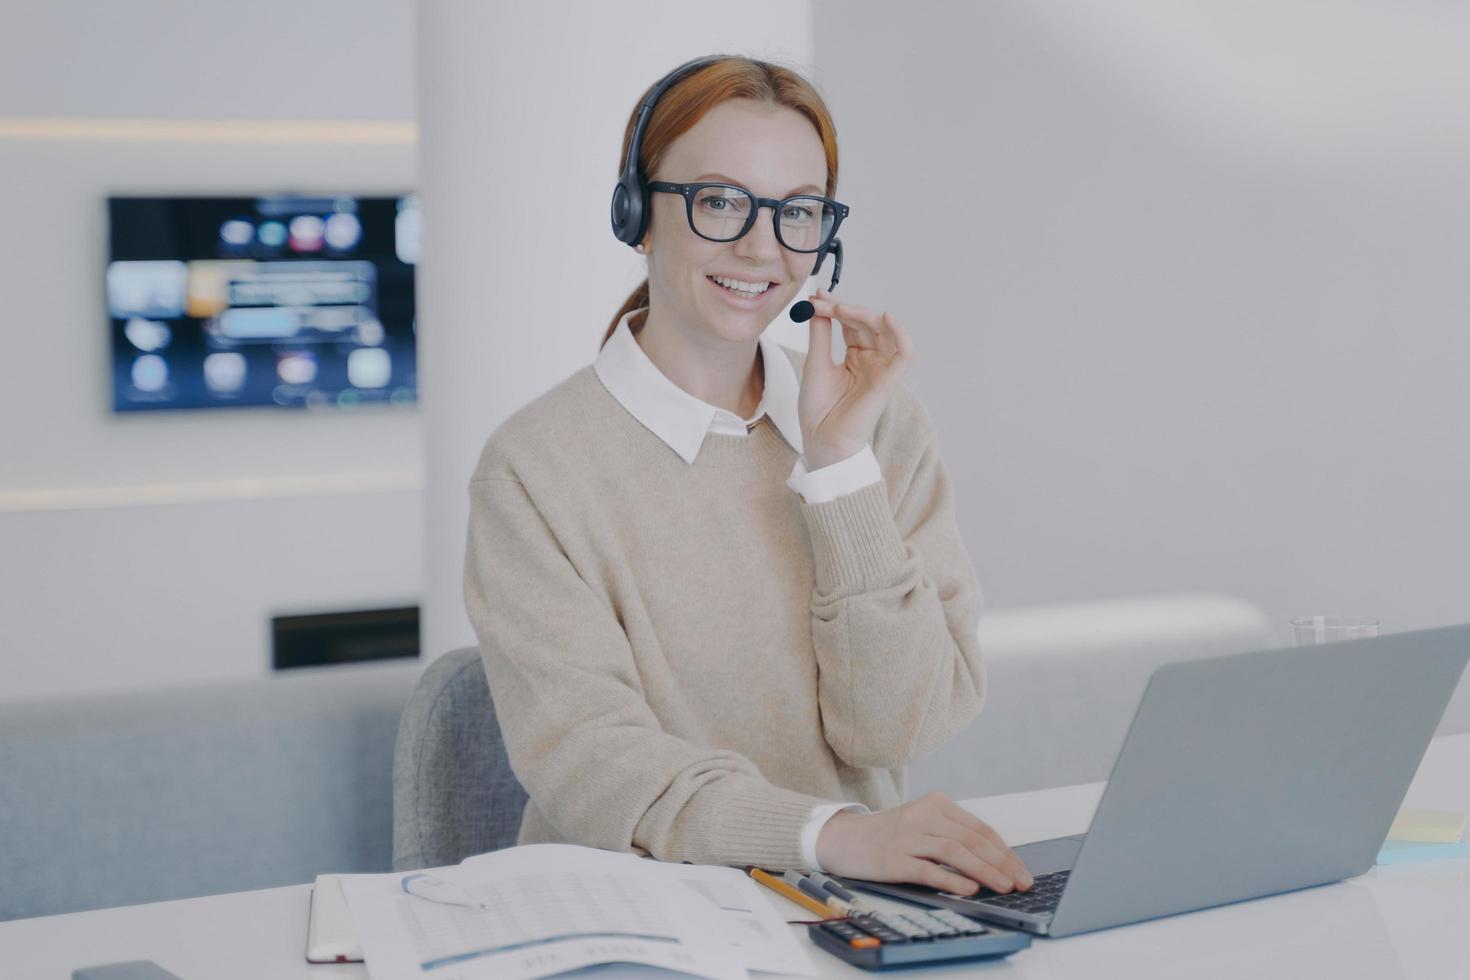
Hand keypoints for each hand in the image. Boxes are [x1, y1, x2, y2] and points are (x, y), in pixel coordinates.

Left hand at [798, 289, 914, 469]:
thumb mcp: (816, 363)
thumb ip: (820, 334)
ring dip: (864, 314)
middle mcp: (871, 360)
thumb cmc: (819, 409)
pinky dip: (901, 334)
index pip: (852, 323)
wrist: (820, 440)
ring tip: (840, 308)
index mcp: (855, 357)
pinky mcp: (888, 381)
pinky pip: (905, 354)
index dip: (836, 307)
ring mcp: (881, 369)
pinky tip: (886, 317)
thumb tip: (817, 305)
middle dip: (845, 307)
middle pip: (868, 323)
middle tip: (822, 301)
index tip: (815, 297)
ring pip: (885, 331)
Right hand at [814, 791, 1033, 895]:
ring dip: (984, 871)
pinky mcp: (893, 858)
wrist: (842, 838)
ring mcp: (907, 836)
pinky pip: (928, 869)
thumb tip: (995, 863)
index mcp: (936, 803)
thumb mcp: (923, 824)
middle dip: (1002, 863)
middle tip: (1021, 883)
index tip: (1022, 871)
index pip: (979, 828)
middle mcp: (923, 815)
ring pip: (954, 852)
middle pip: (971, 839)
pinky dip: (952, 879)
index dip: (1004, 851)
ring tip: (1003, 887)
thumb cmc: (889, 835)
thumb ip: (953, 836)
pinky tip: (970, 889)